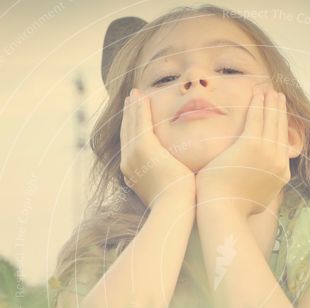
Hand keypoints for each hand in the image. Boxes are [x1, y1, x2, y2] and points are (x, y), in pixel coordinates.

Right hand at [119, 88, 195, 208]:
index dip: (132, 131)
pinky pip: (139, 122)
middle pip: (127, 134)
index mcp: (134, 174)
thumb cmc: (180, 205)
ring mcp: (133, 156)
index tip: (135, 119)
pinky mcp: (143, 148)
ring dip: (132, 108)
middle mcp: (128, 164)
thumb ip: (172, 180)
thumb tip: (182, 177)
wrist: (176, 209)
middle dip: (129, 116)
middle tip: (131, 100)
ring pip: (131, 125)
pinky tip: (140, 95)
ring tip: (134, 94)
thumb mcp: (171, 190)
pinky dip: (139, 108)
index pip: (131, 147)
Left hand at [196, 89, 290, 216]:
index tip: (280, 116)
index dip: (281, 128)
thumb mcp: (256, 200)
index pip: (282, 145)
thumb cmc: (232, 209)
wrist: (224, 212)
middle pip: (280, 130)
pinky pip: (256, 120)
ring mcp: (267, 154)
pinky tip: (257, 95)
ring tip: (270, 91)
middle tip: (278, 96)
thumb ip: (262, 189)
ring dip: (271, 104)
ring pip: (271, 122)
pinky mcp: (251, 146)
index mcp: (280, 175)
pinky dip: (258, 106)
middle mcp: (278, 163)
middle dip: (279, 111)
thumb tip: (262, 188)